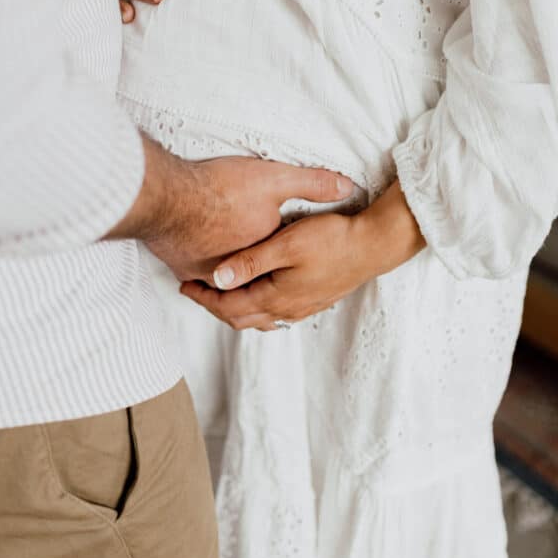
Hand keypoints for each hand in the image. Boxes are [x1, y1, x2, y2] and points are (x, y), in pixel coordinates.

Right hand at [107, 137, 355, 283]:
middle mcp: (229, 276)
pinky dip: (205, 271)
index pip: (276, 275)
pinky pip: (196, 274)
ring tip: (239, 278)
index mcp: (258, 262)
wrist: (167, 195)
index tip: (298, 265)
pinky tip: (205, 257)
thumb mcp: (274, 181)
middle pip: (247, 293)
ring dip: (231, 284)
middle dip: (257, 289)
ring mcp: (199, 272)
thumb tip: (345, 187)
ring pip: (221, 286)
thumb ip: (311, 185)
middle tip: (267, 285)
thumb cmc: (219, 191)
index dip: (288, 269)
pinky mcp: (176, 262)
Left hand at [180, 180, 425, 329]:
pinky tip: (257, 291)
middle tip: (195, 288)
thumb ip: (250, 262)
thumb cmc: (331, 239)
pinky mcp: (313, 299)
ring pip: (258, 318)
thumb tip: (217, 279)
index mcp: (276, 298)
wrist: (373, 245)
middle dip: (214, 305)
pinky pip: (275, 312)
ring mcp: (302, 307)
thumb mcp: (286, 244)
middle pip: (240, 317)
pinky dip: (256, 305)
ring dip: (235, 307)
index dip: (203, 298)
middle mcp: (287, 309)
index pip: (228, 307)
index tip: (184, 283)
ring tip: (220, 290)